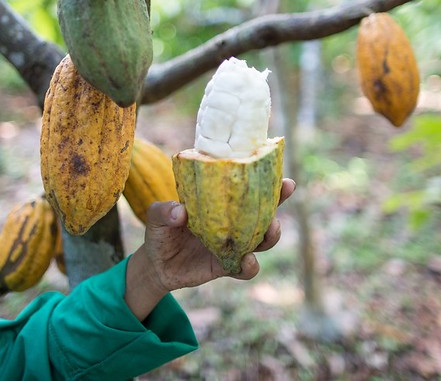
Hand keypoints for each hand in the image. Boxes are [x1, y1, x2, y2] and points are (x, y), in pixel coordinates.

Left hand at [125, 178, 295, 319]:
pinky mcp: (227, 267)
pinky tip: (247, 260)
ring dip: (271, 234)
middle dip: (278, 200)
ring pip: (262, 240)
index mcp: (220, 203)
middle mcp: (233, 223)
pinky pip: (246, 268)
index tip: (281, 172)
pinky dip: (250, 265)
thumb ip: (164, 211)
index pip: (246, 189)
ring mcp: (233, 245)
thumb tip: (180, 212)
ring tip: (271, 229)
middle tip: (284, 191)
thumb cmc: (160, 231)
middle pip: (264, 211)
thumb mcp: (156, 216)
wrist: (157, 264)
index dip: (266, 180)